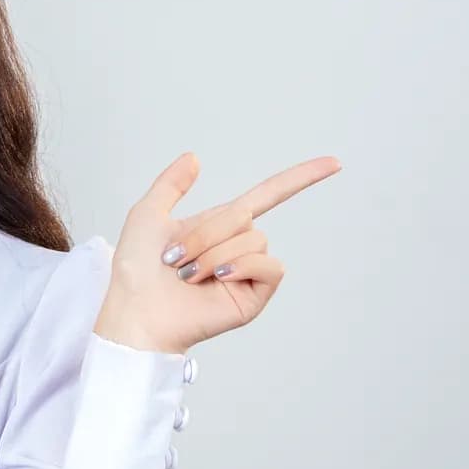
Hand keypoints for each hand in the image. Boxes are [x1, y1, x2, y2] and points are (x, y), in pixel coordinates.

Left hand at [94, 151, 340, 355]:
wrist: (134, 310)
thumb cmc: (135, 269)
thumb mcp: (148, 214)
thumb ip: (171, 184)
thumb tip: (194, 157)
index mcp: (217, 226)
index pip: (267, 196)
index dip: (299, 178)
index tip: (334, 163)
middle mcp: (236, 247)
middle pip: (244, 216)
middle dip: (205, 232)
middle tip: (174, 257)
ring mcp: (247, 272)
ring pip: (253, 240)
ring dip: (214, 253)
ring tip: (187, 275)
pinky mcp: (254, 296)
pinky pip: (269, 265)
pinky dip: (242, 265)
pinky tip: (218, 277)